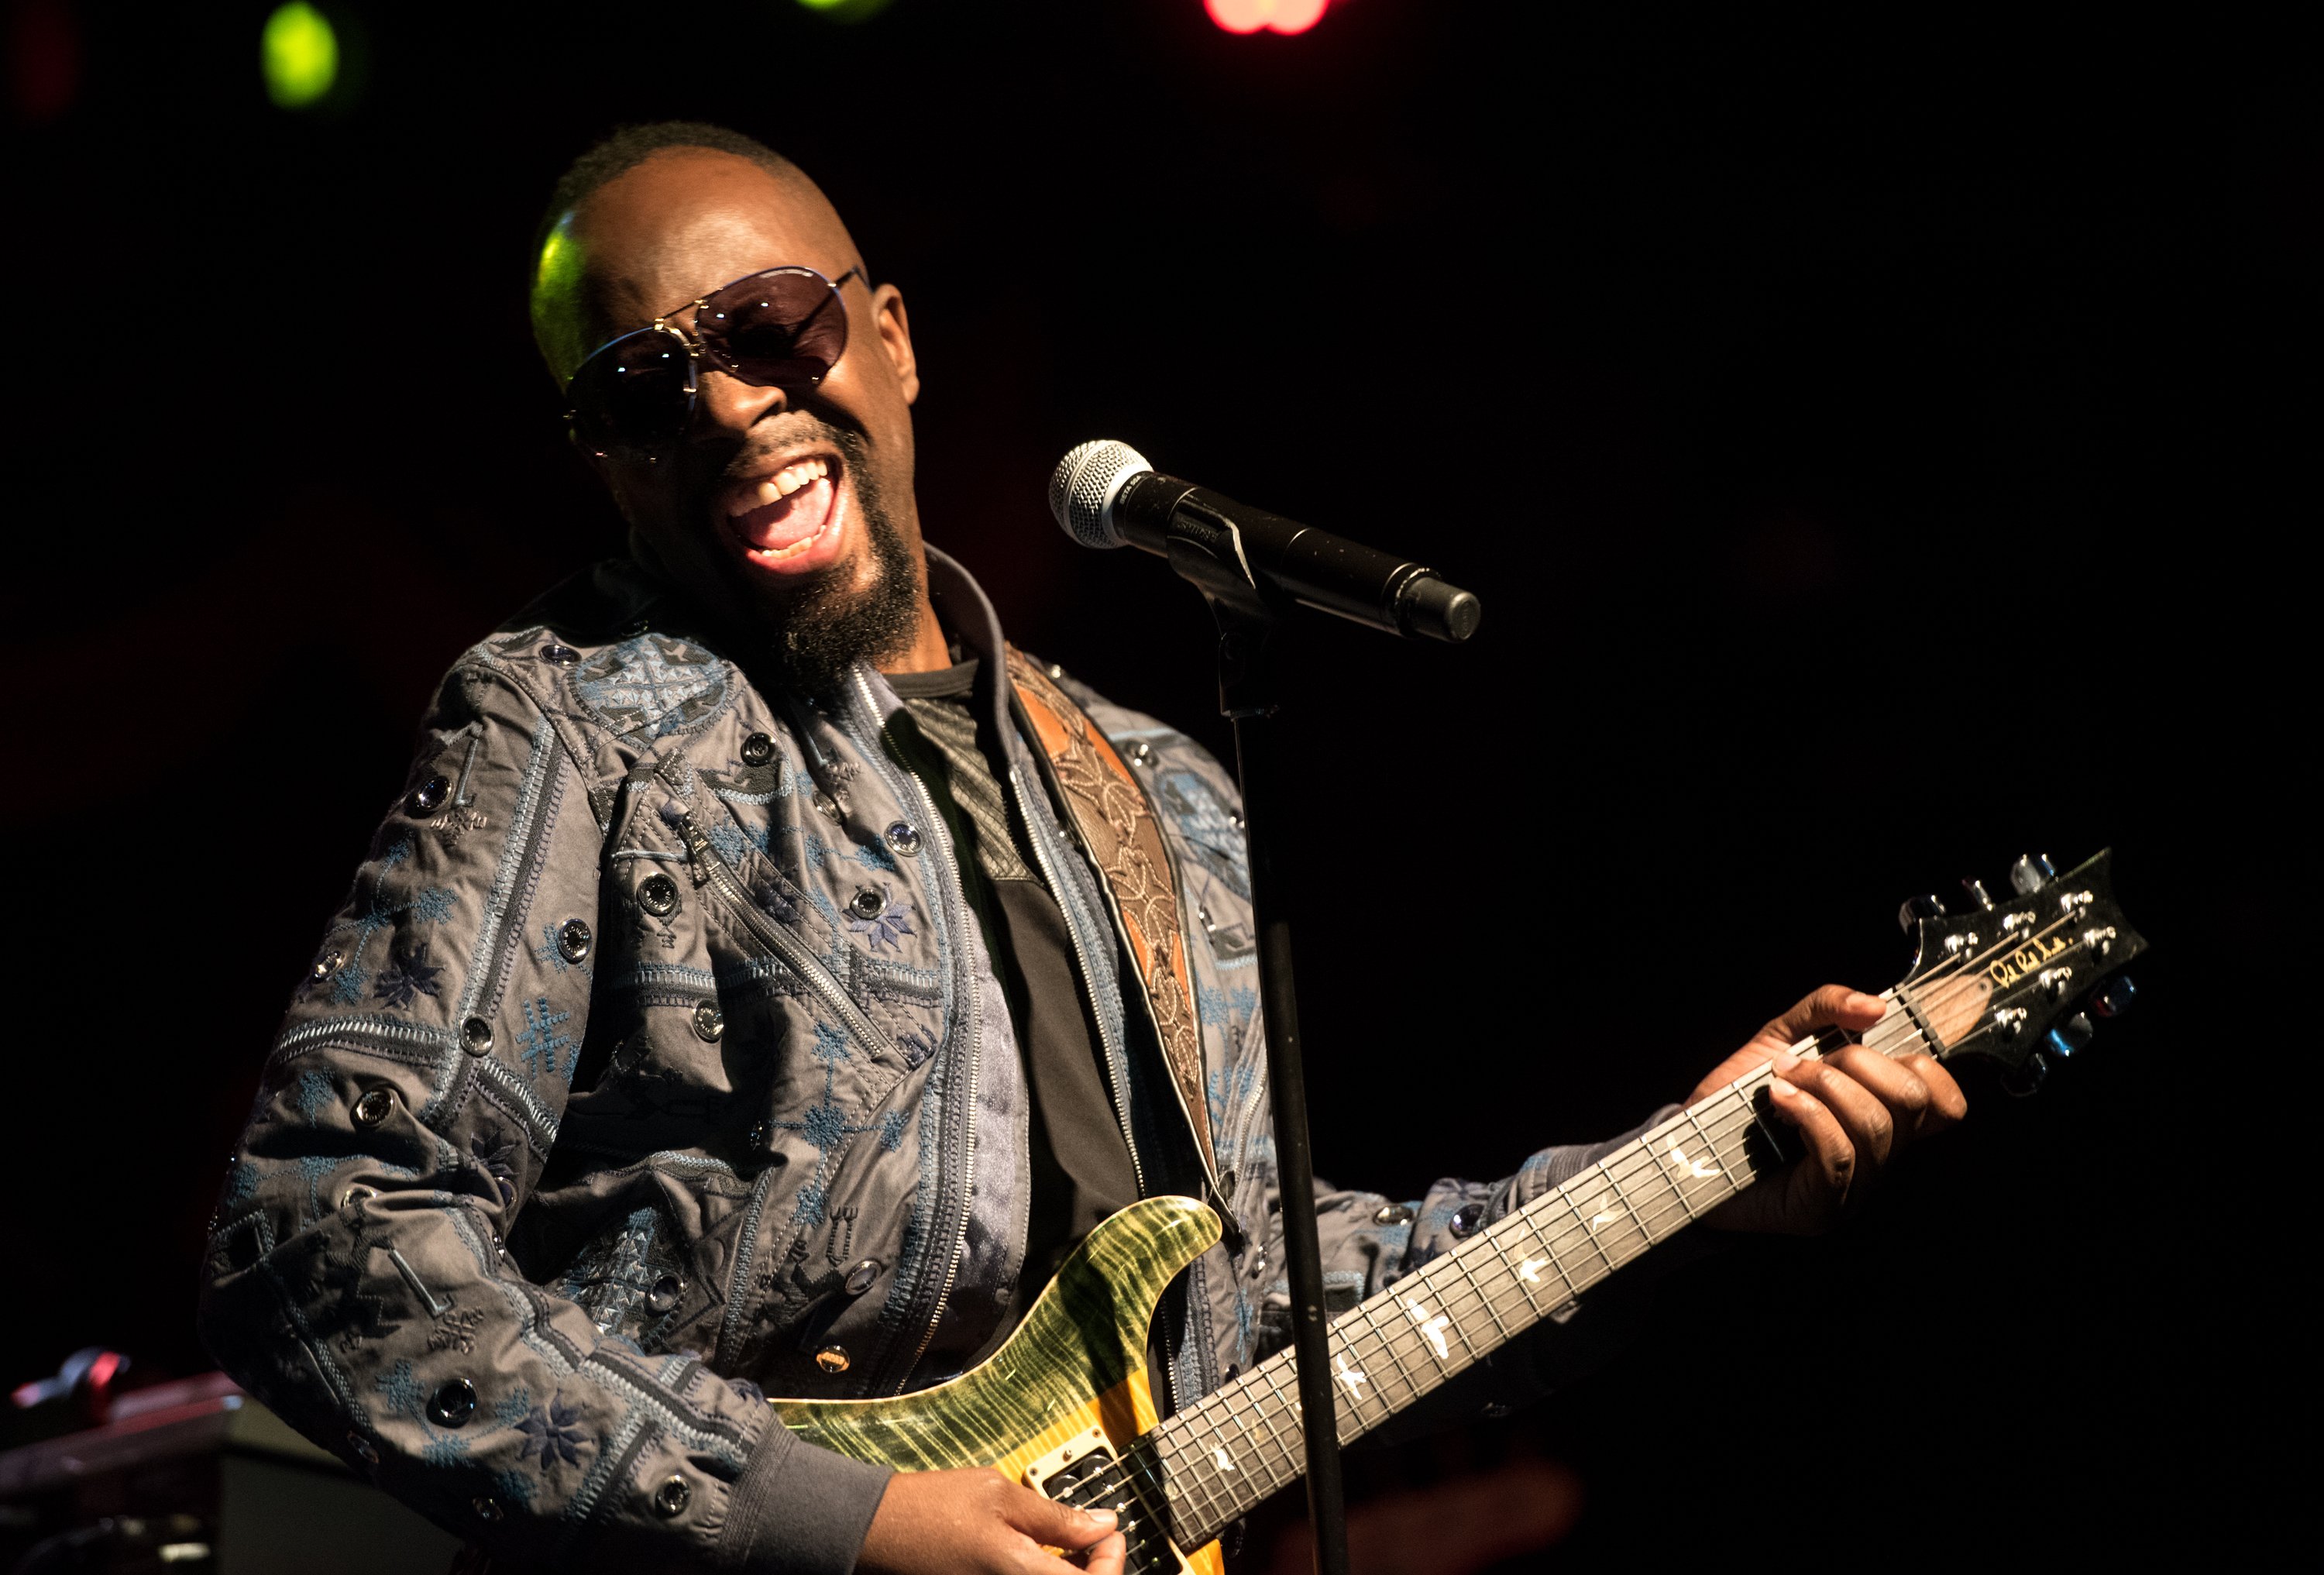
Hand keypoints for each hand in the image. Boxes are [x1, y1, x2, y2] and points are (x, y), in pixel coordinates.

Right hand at [857, 1468, 1125, 1574]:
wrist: (876, 1532)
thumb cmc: (930, 1510)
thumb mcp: (1000, 1495)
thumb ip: (1056, 1516)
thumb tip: (1101, 1524)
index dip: (1113, 1560)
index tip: (1111, 1533)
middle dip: (1094, 1570)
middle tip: (1093, 1538)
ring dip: (1067, 1574)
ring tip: (1065, 1543)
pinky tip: (1037, 1555)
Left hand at [1690, 984, 1966, 1234]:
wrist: (1690, 1145)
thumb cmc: (1741, 1096)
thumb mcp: (1783, 1035)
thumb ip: (1827, 1009)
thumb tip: (1875, 1005)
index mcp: (1885, 1116)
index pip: (1945, 1101)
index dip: (1926, 1066)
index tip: (1877, 1041)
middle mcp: (1882, 1155)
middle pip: (1912, 1100)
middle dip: (1858, 1063)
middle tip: (1805, 1062)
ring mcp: (1858, 1186)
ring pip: (1873, 1124)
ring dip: (1823, 1085)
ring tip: (1781, 1081)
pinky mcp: (1824, 1207)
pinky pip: (1838, 1153)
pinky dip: (1809, 1113)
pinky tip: (1779, 1100)